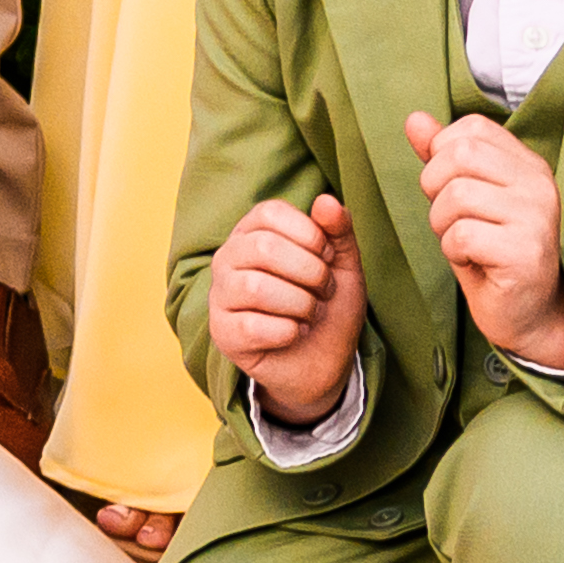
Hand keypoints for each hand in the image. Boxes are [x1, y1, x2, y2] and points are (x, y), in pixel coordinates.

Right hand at [201, 190, 364, 423]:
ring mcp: (220, 295)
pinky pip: (252, 327)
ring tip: (311, 314)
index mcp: (253, 232)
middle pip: (264, 248)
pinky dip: (289, 332)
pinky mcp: (223, 332)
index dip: (309, 234)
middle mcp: (228, 258)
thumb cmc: (326, 305)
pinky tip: (295, 334)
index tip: (328, 256)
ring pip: (256, 288)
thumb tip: (327, 201)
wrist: (322, 361)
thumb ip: (337, 230)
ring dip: (301, 304)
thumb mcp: (342, 264)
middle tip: (325, 291)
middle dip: (311, 273)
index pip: (270, 213)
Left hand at [408, 107, 563, 374]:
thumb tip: (414, 119)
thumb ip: (441, 156)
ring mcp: (537, 218)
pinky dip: (454, 251)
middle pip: (459, 155)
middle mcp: (539, 184)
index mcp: (528, 164)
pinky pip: (462, 235)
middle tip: (453, 219)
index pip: (471, 129)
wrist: (526, 312)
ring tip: (466, 243)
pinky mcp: (526, 252)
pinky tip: (475, 261)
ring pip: (456, 195)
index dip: (442, 155)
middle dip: (436, 188)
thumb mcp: (463, 197)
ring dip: (444, 225)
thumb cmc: (491, 252)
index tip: (453, 188)